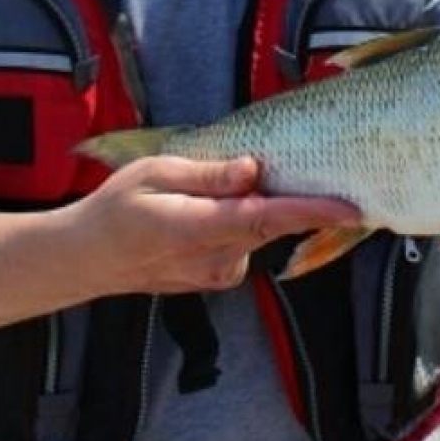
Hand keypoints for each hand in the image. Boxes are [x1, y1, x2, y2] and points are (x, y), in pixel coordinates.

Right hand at [68, 154, 361, 294]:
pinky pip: (246, 239)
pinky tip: (212, 208)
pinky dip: (243, 219)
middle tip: (309, 165)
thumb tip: (253, 169)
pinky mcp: (220, 276)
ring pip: (258, 229)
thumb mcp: (155, 172)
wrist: (89, 257)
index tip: (350, 208)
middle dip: (294, 194)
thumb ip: (208, 173)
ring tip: (217, 184)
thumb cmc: (117, 207)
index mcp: (197, 228)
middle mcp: (215, 258)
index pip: (266, 218)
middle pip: (271, 222)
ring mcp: (218, 273)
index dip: (311, 212)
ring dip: (259, 204)